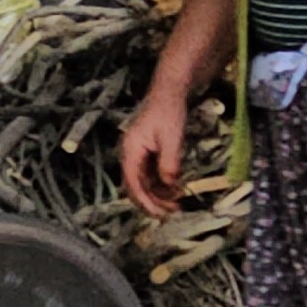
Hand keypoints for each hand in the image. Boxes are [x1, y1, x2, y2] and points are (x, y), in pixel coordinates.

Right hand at [120, 72, 192, 217]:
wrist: (169, 93)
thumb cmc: (169, 112)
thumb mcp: (172, 139)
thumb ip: (169, 164)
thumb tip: (170, 186)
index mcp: (130, 151)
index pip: (134, 184)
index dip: (146, 202)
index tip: (161, 214)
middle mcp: (129, 155)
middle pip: (136, 187)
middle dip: (152, 202)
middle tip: (172, 212)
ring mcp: (137, 155)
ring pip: (144, 183)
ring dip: (158, 195)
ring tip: (176, 204)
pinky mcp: (146, 154)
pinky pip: (150, 176)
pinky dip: (161, 185)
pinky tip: (174, 190)